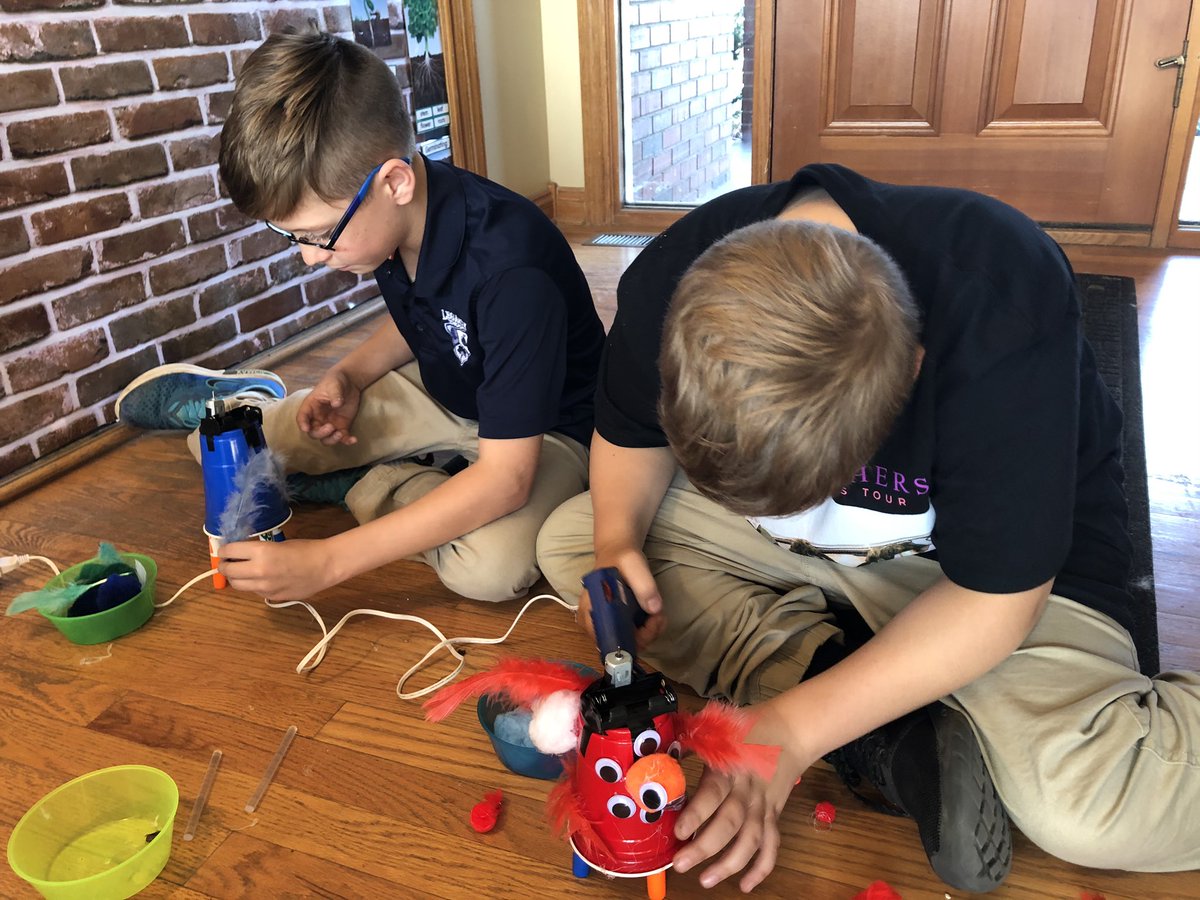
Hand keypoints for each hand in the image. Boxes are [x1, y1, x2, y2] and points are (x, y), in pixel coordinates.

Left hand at [218, 539, 337, 601]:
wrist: (326, 566)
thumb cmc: (305, 549)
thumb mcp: (277, 544)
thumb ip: (256, 550)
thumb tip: (239, 553)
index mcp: (261, 552)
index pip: (229, 551)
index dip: (224, 550)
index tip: (225, 549)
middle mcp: (259, 571)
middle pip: (228, 571)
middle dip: (225, 565)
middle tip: (228, 561)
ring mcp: (264, 587)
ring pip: (237, 585)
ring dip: (236, 577)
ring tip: (242, 571)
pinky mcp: (272, 597)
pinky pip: (254, 591)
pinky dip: (253, 585)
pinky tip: (263, 579)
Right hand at [297, 368, 361, 445]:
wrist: (349, 382)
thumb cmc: (336, 381)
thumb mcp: (334, 384)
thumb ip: (334, 394)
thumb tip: (336, 404)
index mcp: (311, 406)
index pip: (302, 417)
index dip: (302, 424)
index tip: (306, 428)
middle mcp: (318, 418)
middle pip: (313, 432)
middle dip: (320, 433)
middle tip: (331, 427)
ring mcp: (330, 423)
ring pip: (326, 439)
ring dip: (332, 440)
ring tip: (340, 434)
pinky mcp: (341, 426)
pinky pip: (342, 438)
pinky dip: (347, 441)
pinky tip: (354, 440)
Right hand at [576, 547, 665, 648]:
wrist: (620, 553)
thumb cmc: (622, 558)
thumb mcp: (633, 565)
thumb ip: (644, 585)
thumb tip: (655, 610)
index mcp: (590, 610)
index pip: (607, 641)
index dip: (631, 639)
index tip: (650, 621)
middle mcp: (594, 622)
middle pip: (620, 646)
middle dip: (645, 635)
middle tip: (659, 616)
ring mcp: (605, 624)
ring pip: (629, 643)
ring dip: (649, 633)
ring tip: (659, 613)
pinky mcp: (616, 624)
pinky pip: (632, 636)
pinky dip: (647, 630)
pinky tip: (655, 616)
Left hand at [671, 700, 806, 890]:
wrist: (790, 730)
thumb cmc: (747, 729)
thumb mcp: (716, 729)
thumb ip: (688, 744)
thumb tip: (658, 757)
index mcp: (729, 767)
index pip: (713, 794)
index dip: (697, 814)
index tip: (679, 831)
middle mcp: (747, 790)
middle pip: (730, 823)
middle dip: (705, 847)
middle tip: (681, 864)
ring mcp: (763, 804)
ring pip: (751, 839)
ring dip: (730, 863)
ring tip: (706, 880)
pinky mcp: (774, 814)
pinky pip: (771, 844)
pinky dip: (761, 867)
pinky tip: (745, 885)